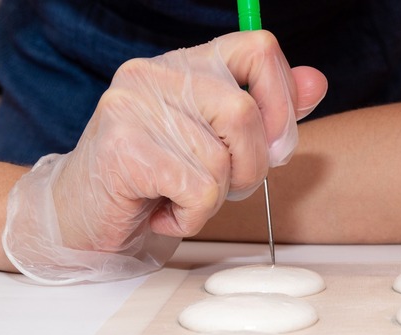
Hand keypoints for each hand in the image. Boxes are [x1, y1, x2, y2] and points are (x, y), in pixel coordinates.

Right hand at [2, 31, 326, 283]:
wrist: (84, 219)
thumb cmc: (158, 181)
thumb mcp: (221, 143)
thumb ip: (268, 114)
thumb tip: (317, 82)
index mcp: (188, 65)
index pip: (260, 48)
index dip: (282, 101)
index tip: (272, 143)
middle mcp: (158, 73)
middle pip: (246, 112)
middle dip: (250, 167)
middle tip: (222, 185)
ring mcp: (135, 106)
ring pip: (223, 159)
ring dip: (215, 199)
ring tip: (181, 197)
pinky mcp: (124, 149)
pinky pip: (200, 189)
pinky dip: (193, 217)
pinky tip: (164, 212)